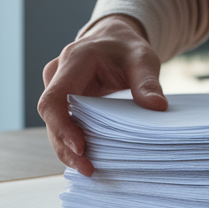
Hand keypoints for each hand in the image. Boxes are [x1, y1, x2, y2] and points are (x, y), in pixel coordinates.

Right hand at [38, 14, 167, 175]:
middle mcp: (57, 74)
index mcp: (74, 61)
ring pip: (53, 123)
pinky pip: (62, 122)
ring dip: (67, 147)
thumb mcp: (142, 58)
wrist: (115, 39)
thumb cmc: (126, 47)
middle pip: (50, 116)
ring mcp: (56, 87)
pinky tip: (87, 158)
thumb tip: (157, 107)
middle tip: (88, 169)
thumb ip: (147, 81)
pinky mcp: (62, 99)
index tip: (81, 147)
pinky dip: (72, 140)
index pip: (54, 98)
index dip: (62, 126)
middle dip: (65, 146)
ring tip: (88, 169)